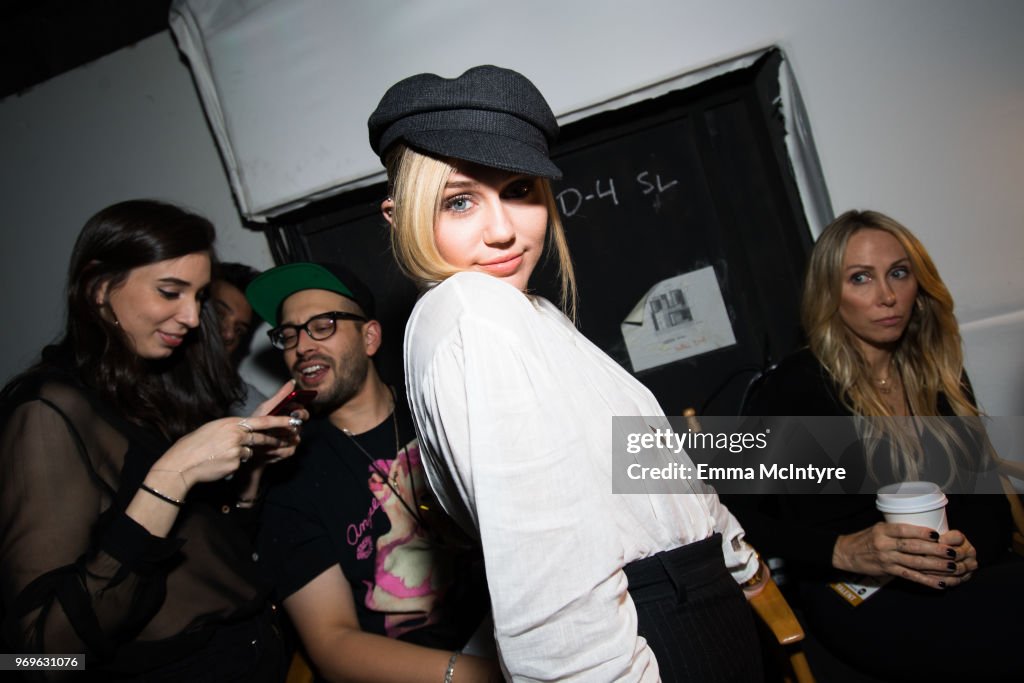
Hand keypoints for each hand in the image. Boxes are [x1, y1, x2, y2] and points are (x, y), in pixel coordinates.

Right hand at [147, 384, 305, 494]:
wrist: (182, 463)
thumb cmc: (194, 445)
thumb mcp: (213, 428)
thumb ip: (231, 428)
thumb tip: (244, 429)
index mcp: (232, 423)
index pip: (262, 421)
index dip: (279, 422)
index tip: (293, 421)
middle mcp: (237, 435)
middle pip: (261, 438)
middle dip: (272, 440)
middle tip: (284, 441)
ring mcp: (237, 450)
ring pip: (250, 451)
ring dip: (241, 454)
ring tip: (222, 454)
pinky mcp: (236, 464)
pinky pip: (241, 463)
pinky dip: (234, 463)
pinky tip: (219, 463)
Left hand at [248, 381, 310, 465]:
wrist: (247, 444)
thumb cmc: (256, 424)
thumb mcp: (266, 408)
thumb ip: (281, 396)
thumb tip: (292, 382)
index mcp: (289, 416)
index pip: (303, 413)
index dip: (301, 412)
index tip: (294, 411)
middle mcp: (293, 428)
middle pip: (300, 425)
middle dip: (290, 424)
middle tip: (283, 424)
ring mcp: (292, 440)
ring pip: (295, 438)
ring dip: (280, 437)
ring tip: (268, 436)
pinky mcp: (288, 452)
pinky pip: (289, 449)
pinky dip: (277, 448)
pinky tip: (268, 446)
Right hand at [832, 522, 970, 589]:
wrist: (846, 553)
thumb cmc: (864, 538)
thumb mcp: (878, 528)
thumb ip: (897, 530)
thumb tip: (924, 532)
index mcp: (883, 530)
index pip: (904, 530)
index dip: (921, 532)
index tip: (937, 534)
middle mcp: (885, 544)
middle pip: (913, 547)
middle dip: (935, 550)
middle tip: (951, 552)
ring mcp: (887, 559)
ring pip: (914, 563)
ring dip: (935, 566)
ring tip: (951, 567)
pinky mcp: (888, 571)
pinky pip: (910, 576)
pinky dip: (926, 581)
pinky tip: (940, 583)